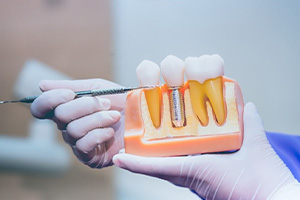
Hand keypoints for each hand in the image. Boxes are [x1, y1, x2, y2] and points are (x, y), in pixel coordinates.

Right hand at [31, 79, 125, 167]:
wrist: (143, 117)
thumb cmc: (121, 101)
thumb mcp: (97, 87)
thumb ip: (71, 85)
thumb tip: (41, 85)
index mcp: (68, 109)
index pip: (41, 108)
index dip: (50, 100)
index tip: (70, 94)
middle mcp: (68, 127)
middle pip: (59, 116)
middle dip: (85, 106)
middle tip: (106, 103)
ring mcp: (78, 143)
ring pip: (73, 130)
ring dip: (97, 119)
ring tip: (114, 116)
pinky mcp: (89, 157)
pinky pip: (83, 145)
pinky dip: (99, 134)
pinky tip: (111, 132)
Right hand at [113, 102, 299, 198]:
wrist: (269, 199)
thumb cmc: (261, 177)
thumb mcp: (252, 141)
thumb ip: (248, 122)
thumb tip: (247, 104)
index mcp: (203, 157)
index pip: (179, 146)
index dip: (165, 136)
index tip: (154, 121)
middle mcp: (192, 165)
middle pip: (163, 154)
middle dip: (147, 144)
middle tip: (133, 129)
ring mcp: (187, 171)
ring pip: (155, 162)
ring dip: (136, 156)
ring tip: (121, 145)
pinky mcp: (185, 174)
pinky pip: (158, 169)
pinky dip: (138, 165)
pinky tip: (121, 159)